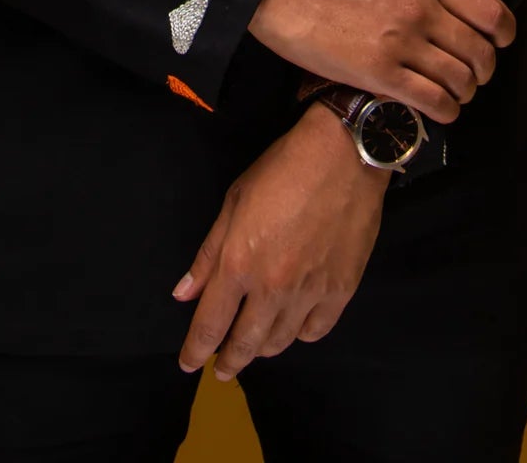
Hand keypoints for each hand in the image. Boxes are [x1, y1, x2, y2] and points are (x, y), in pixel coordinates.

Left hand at [172, 98, 391, 380]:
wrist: (343, 156)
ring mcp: (309, 293)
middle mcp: (272, 286)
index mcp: (239, 263)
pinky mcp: (341, 291)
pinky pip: (316, 331)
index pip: (210, 323)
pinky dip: (300, 335)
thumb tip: (183, 294)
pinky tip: (293, 328)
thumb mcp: (234, 202)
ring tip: (254, 347)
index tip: (187, 363)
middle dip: (229, 362)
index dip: (195, 349)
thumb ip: (208, 254)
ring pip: (280, 342)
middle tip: (221, 370)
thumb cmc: (282, 169)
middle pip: (245, 343)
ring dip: (262, 349)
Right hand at [247, 0, 514, 124]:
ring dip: (464, 91)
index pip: (489, 11)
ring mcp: (403, 43)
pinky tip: (441, 109)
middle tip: (473, 75)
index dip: (503, 34)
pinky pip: (433, 101)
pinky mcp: (380, 74)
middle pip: (479, 51)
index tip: (499, 43)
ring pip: (460, 79)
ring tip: (454, 93)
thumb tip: (443, 14)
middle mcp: (422, 9)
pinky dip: (446, 110)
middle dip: (482, 69)